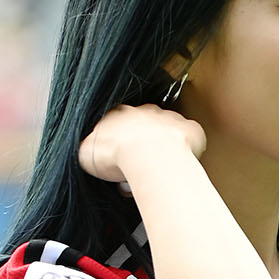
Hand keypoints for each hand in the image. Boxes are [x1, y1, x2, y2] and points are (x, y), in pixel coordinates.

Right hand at [78, 103, 205, 184]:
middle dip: (143, 141)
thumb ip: (88, 149)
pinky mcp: (188, 129)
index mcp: (117, 115)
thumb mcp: (87, 154)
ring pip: (167, 128)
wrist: (148, 156)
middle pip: (143, 123)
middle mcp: (143, 111)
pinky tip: (182, 162)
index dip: (119, 141)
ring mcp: (167, 118)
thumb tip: (87, 153)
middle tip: (140, 165)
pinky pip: (191, 136)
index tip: (119, 158)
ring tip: (161, 168)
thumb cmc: (117, 156)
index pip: (117, 122)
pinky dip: (188, 148)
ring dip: (165, 145)